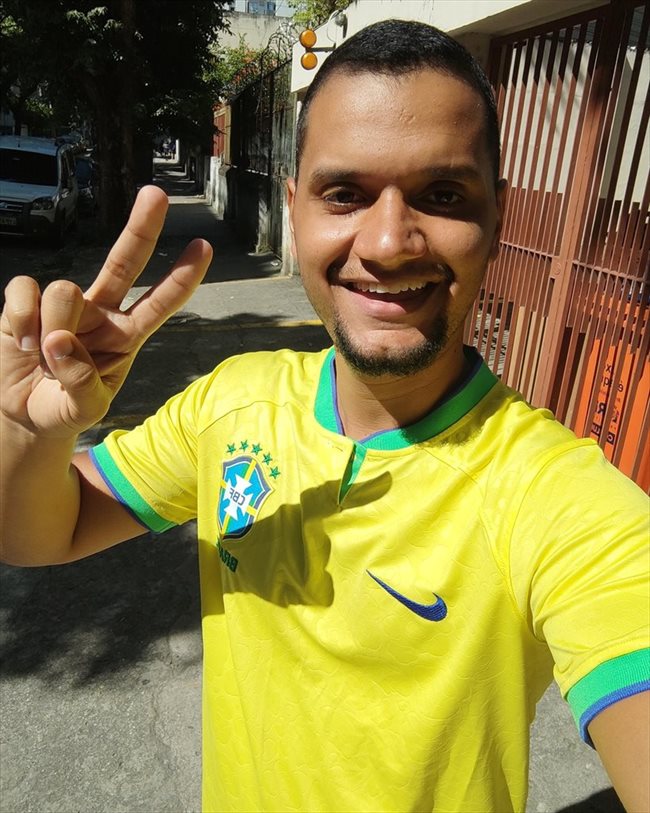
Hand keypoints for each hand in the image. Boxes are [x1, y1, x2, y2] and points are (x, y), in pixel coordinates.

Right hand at [0, 186, 211, 438]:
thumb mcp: (85, 410)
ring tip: (43, 358)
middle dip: (142, 228)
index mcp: (127, 336)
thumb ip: (81, 384)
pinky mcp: (27, 301)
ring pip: (63, 291)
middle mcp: (100, 312)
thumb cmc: (64, 408)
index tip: (204, 248)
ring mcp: (64, 305)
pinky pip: (24, 291)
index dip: (181, 277)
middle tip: (157, 194)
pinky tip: (22, 343)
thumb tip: (61, 341)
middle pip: (124, 261)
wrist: (24, 415)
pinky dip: (20, 321)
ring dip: (51, 328)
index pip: (160, 303)